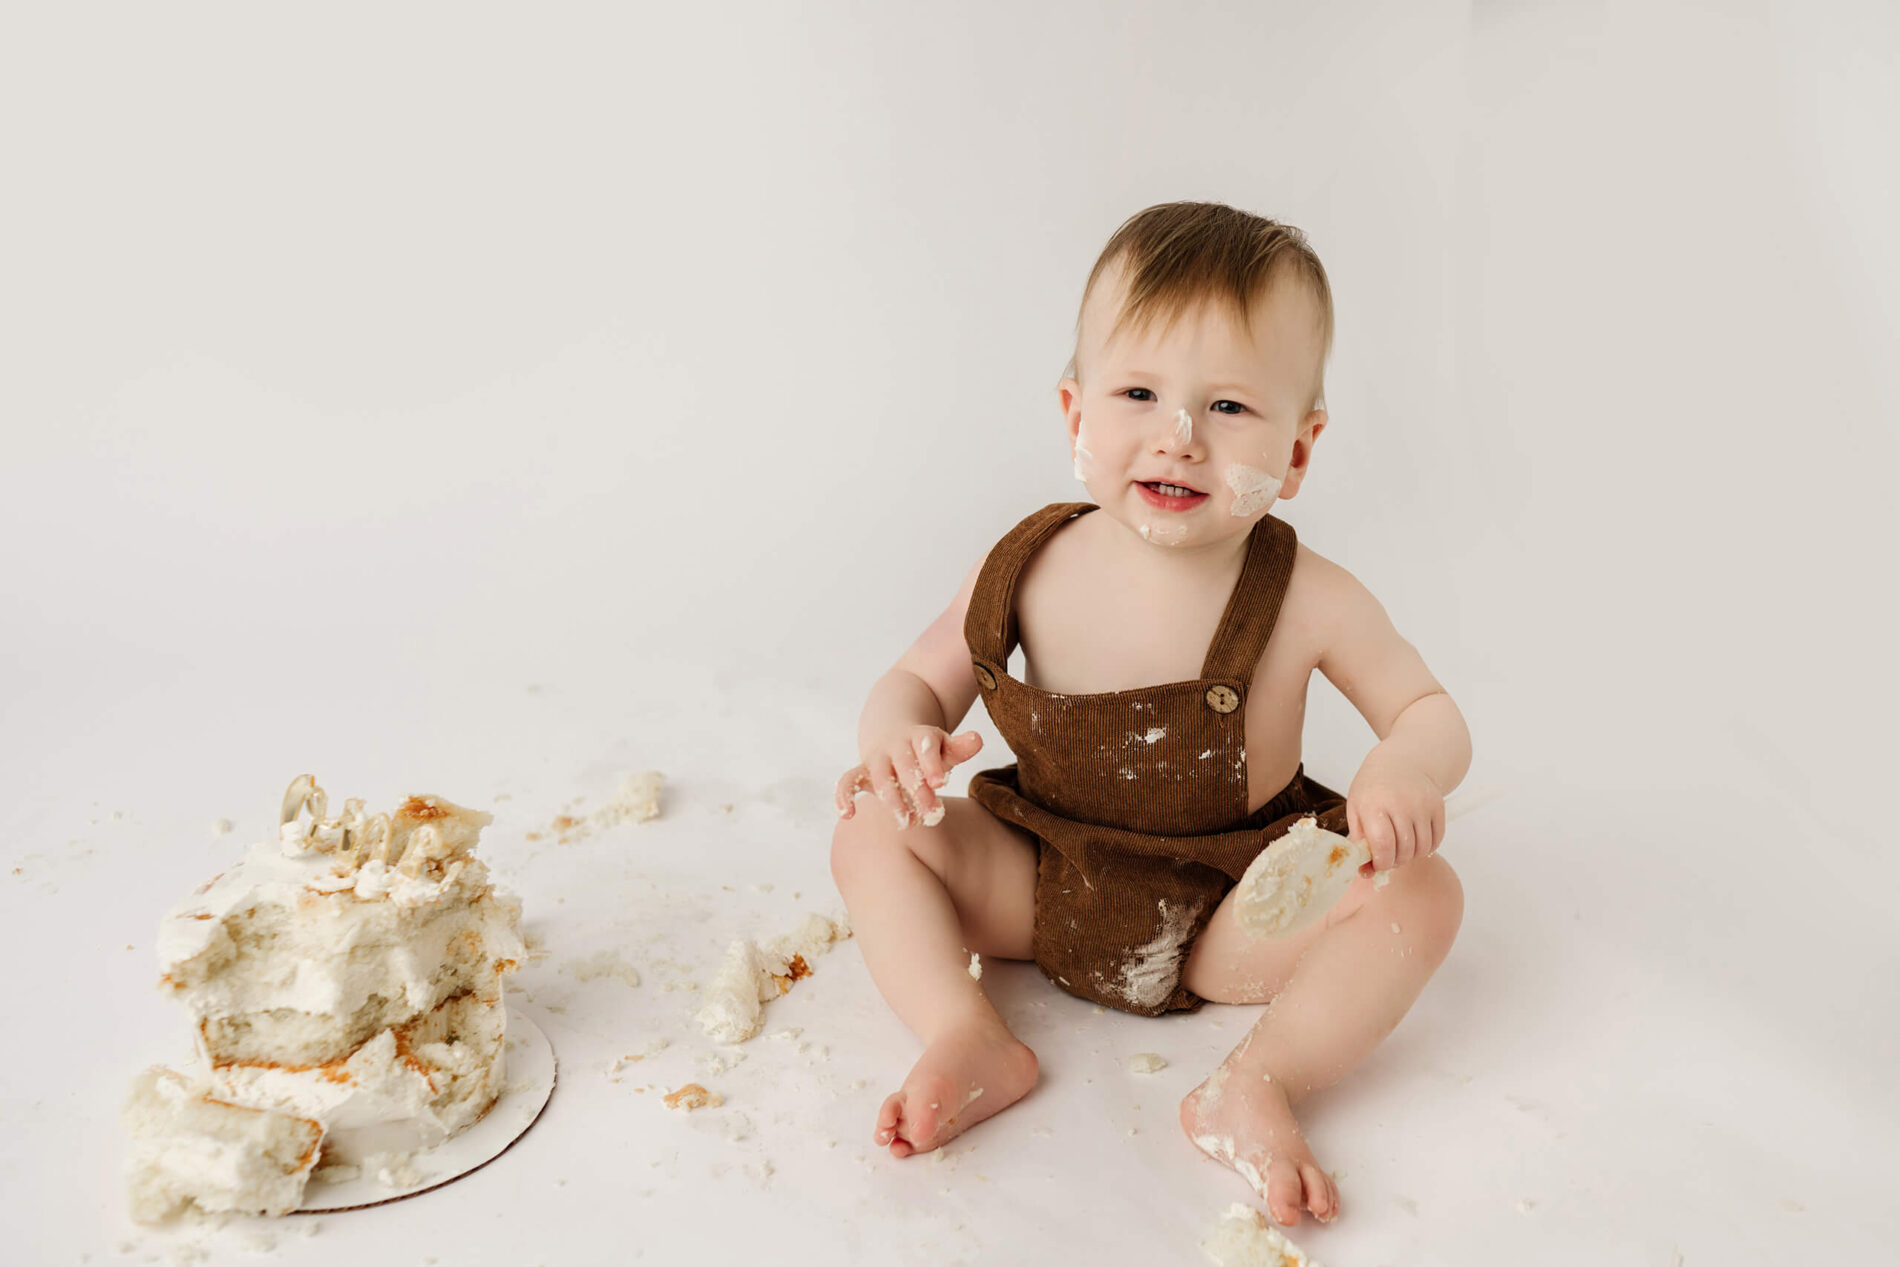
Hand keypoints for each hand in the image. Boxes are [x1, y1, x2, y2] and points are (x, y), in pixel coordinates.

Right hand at [835, 727, 984, 829]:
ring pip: (880, 777)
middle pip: (904, 765)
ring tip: (906, 822)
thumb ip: (960, 747)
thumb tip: (978, 740)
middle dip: (918, 790)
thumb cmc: (926, 750)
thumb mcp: (944, 746)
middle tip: (933, 815)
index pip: (925, 745)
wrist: (893, 733)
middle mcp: (895, 745)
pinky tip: (849, 814)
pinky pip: (846, 782)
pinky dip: (843, 796)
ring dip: (891, 800)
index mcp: (919, 735)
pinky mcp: (860, 773)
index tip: (941, 783)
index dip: (931, 762)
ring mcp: (876, 759)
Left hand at [1346, 752, 1444, 875]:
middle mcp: (1401, 804)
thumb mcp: (1356, 808)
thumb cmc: (1373, 788)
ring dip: (1410, 856)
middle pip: (1403, 849)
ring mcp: (1422, 805)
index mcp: (1374, 804)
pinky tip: (1414, 841)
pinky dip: (1426, 848)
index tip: (1377, 865)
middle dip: (1395, 861)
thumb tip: (1366, 870)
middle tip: (1388, 858)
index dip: (1381, 862)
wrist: (1401, 762)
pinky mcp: (1438, 806)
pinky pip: (1436, 840)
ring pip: (1421, 848)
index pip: (1383, 844)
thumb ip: (1359, 839)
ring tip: (1400, 848)